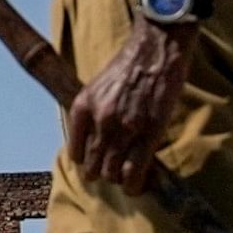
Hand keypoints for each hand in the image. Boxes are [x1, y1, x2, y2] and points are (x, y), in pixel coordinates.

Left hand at [65, 19, 193, 193]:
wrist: (156, 47)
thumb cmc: (130, 64)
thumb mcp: (98, 86)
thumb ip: (93, 113)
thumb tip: (95, 140)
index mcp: (82, 108)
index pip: (76, 153)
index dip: (88, 162)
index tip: (99, 162)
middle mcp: (99, 121)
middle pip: (93, 167)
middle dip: (103, 173)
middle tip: (115, 171)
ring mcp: (123, 128)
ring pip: (112, 173)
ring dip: (120, 179)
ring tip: (128, 177)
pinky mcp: (148, 132)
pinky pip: (134, 171)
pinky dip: (134, 184)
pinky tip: (137, 186)